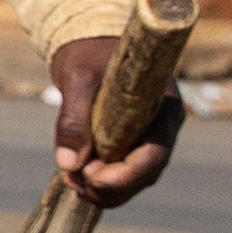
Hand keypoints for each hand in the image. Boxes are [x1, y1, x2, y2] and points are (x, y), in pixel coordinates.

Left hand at [50, 33, 181, 203]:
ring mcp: (148, 137)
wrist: (87, 44)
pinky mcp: (131, 143)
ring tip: (70, 179)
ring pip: (134, 179)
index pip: (156, 153)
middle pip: (146, 173)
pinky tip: (73, 176)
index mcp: (164, 107)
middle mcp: (162, 127)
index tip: (92, 178)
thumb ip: (73, 119)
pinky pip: (121, 172)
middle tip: (74, 180)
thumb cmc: (88, 54)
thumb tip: (67, 164)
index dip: (127, 175)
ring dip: (102, 189)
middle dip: (111, 186)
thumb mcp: (78, 79)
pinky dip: (99, 182)